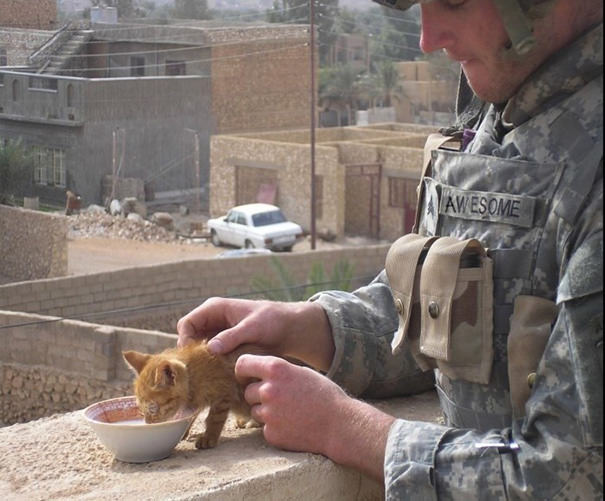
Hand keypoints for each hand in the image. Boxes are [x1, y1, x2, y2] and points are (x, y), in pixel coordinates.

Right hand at [176, 298, 334, 370]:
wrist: (289, 329)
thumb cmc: (272, 321)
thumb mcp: (253, 327)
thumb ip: (232, 336)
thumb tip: (211, 348)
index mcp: (214, 308)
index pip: (187, 323)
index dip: (185, 340)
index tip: (194, 359)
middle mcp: (212, 320)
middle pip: (189, 338)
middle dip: (192, 355)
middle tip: (198, 373)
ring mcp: (217, 334)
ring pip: (198, 350)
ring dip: (202, 363)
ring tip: (207, 378)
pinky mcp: (224, 347)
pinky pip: (210, 357)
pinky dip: (212, 366)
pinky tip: (218, 378)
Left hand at [235, 354, 394, 481]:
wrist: (339, 425)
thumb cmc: (324, 395)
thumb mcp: (301, 372)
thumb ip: (278, 371)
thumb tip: (257, 371)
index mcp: (276, 369)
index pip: (242, 364)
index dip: (243, 371)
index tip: (247, 376)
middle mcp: (268, 389)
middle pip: (247, 391)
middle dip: (258, 395)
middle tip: (279, 398)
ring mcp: (268, 413)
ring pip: (254, 410)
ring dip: (266, 411)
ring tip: (289, 412)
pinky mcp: (271, 433)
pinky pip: (264, 427)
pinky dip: (274, 427)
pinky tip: (292, 425)